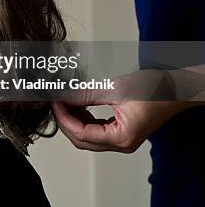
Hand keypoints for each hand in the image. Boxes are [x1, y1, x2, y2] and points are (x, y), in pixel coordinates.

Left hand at [52, 99, 194, 152]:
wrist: (177, 88)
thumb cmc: (156, 89)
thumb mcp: (115, 89)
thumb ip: (86, 95)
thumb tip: (62, 96)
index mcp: (121, 138)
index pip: (82, 134)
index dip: (64, 118)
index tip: (54, 103)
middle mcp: (121, 143)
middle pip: (82, 140)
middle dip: (65, 121)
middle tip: (55, 102)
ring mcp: (121, 138)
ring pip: (87, 136)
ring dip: (73, 119)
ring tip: (64, 101)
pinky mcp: (120, 130)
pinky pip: (95, 129)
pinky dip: (83, 118)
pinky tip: (77, 104)